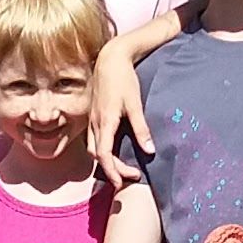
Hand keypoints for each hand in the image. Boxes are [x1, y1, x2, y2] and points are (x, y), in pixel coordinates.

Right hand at [88, 53, 151, 188]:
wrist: (110, 59)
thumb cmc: (124, 80)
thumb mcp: (135, 104)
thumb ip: (141, 128)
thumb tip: (150, 151)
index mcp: (105, 122)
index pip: (104, 155)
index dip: (112, 171)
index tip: (122, 183)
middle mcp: (95, 123)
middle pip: (97, 156)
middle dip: (111, 170)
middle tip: (131, 177)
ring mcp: (92, 120)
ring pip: (93, 149)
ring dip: (106, 161)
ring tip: (122, 169)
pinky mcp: (94, 116)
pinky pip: (94, 140)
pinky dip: (103, 151)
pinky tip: (115, 152)